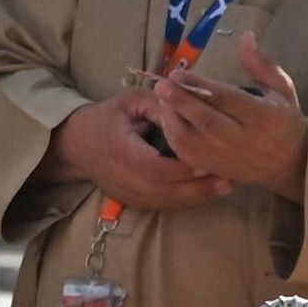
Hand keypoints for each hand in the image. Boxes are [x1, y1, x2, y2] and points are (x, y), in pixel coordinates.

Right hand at [43, 86, 227, 208]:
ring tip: (227, 187)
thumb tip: (188, 110)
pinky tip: (209, 193)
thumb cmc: (108, 117)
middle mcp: (123, 178)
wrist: (78, 145)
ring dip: (197, 197)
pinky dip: (187, 201)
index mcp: (120, 151)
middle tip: (230, 179)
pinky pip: (163, 205)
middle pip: (165, 191)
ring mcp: (127, 194)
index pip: (155, 167)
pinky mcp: (133, 202)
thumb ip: (158, 106)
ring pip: (166, 202)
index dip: (182, 169)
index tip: (209, 161)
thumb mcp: (130, 101)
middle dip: (199, 187)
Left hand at [149, 30, 307, 196]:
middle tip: (161, 84)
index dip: (202, 87)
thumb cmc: (284, 124)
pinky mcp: (213, 168)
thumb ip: (262, 65)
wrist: (288, 167)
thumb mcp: (283, 91)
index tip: (179, 73)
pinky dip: (173, 135)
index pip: (227, 101)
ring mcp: (225, 156)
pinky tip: (167, 117)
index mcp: (261, 117)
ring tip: (161, 97)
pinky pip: (187, 154)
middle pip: (206, 121)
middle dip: (180, 102)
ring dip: (171, 117)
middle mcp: (241, 139)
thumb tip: (245, 35)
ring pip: (191, 140)